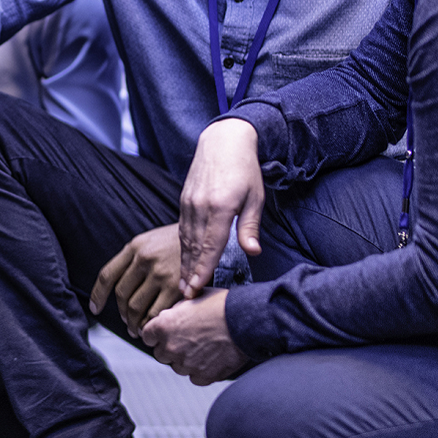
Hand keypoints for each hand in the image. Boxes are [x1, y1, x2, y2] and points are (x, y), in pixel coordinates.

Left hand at [89, 223, 182, 337]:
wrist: (210, 238)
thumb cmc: (180, 242)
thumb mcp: (152, 240)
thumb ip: (134, 259)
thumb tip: (118, 284)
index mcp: (135, 247)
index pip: (107, 275)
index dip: (97, 296)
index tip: (94, 308)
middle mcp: (144, 259)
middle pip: (122, 295)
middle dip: (122, 313)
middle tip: (126, 322)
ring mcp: (160, 274)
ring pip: (136, 307)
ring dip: (134, 323)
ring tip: (138, 329)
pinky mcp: (177, 287)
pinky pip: (156, 313)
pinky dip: (151, 324)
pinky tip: (154, 327)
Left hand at [140, 288, 247, 384]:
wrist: (247, 320)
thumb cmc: (222, 306)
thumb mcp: (192, 299)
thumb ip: (174, 311)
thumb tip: (168, 316)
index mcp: (164, 326)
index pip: (147, 336)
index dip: (157, 334)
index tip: (164, 334)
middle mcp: (172, 347)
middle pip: (161, 354)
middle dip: (171, 347)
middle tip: (188, 339)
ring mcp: (187, 363)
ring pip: (178, 367)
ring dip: (186, 360)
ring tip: (203, 348)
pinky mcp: (203, 376)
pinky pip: (195, 377)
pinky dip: (201, 371)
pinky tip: (211, 358)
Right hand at [179, 119, 263, 297]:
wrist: (223, 142)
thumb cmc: (245, 169)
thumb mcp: (255, 198)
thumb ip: (250, 227)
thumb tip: (253, 252)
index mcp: (220, 207)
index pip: (210, 246)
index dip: (202, 269)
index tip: (195, 288)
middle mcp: (200, 206)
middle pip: (194, 247)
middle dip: (189, 273)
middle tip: (185, 296)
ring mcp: (189, 203)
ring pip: (185, 239)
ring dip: (184, 262)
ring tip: (182, 283)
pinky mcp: (184, 200)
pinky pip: (182, 228)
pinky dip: (183, 246)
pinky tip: (184, 259)